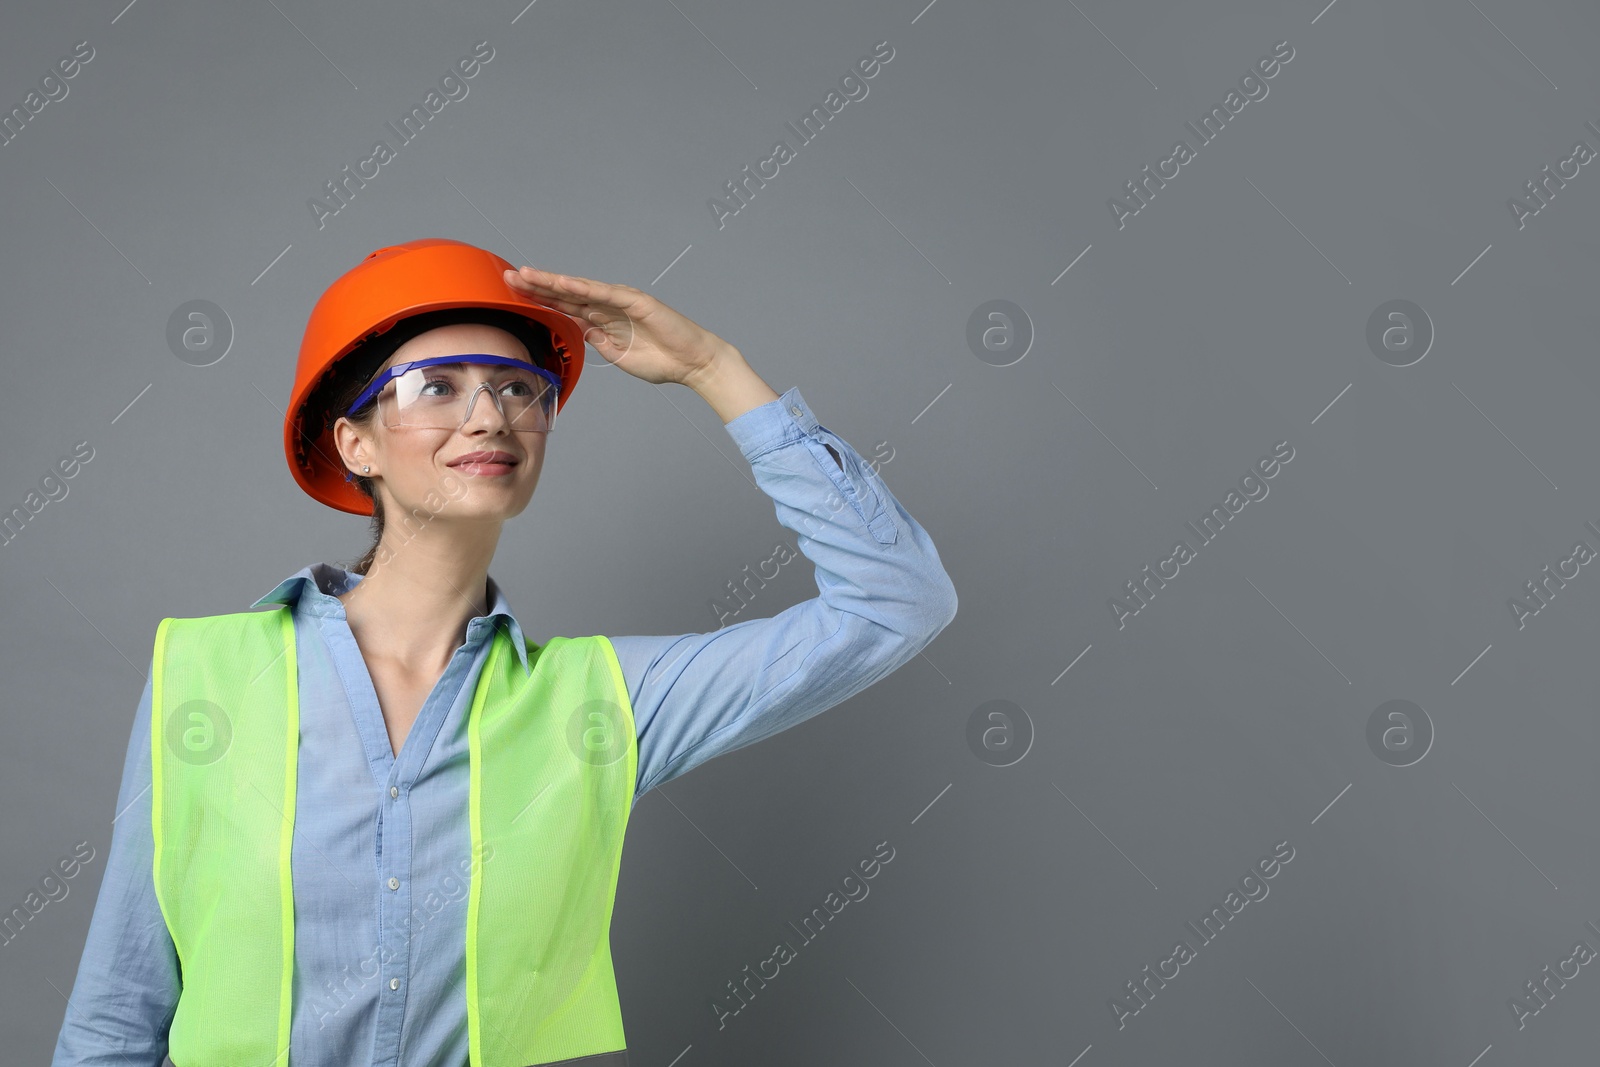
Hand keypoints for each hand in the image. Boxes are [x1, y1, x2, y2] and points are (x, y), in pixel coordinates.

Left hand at [503, 266, 732, 386]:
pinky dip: (583, 288)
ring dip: (553, 282)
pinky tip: (562, 284)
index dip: (540, 299)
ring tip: (527, 275)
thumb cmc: (662, 361)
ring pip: (580, 289)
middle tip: (508, 277)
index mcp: (604, 320)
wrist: (692, 363)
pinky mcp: (636, 301)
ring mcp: (621, 301)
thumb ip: (600, 342)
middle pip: (566, 294)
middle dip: (536, 285)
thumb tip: (582, 331)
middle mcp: (609, 306)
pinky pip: (604, 293)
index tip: (515, 295)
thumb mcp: (620, 356)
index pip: (565, 307)